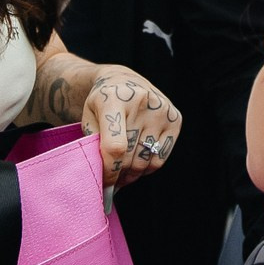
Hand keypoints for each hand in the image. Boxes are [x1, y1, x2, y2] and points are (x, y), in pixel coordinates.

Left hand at [83, 67, 180, 187]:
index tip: (104, 183)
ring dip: (132, 174)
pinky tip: (136, 164)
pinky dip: (147, 168)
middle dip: (118, 174)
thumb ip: (93, 146)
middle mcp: (142, 102)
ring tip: (122, 174)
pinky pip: (160, 158)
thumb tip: (106, 180)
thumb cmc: (101, 105)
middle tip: (110, 181)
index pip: (115, 146)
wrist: (123, 82)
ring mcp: (161, 110)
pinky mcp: (175, 119)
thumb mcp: (88, 119)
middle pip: (130, 156)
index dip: (109, 170)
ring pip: (145, 161)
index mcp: (114, 99)